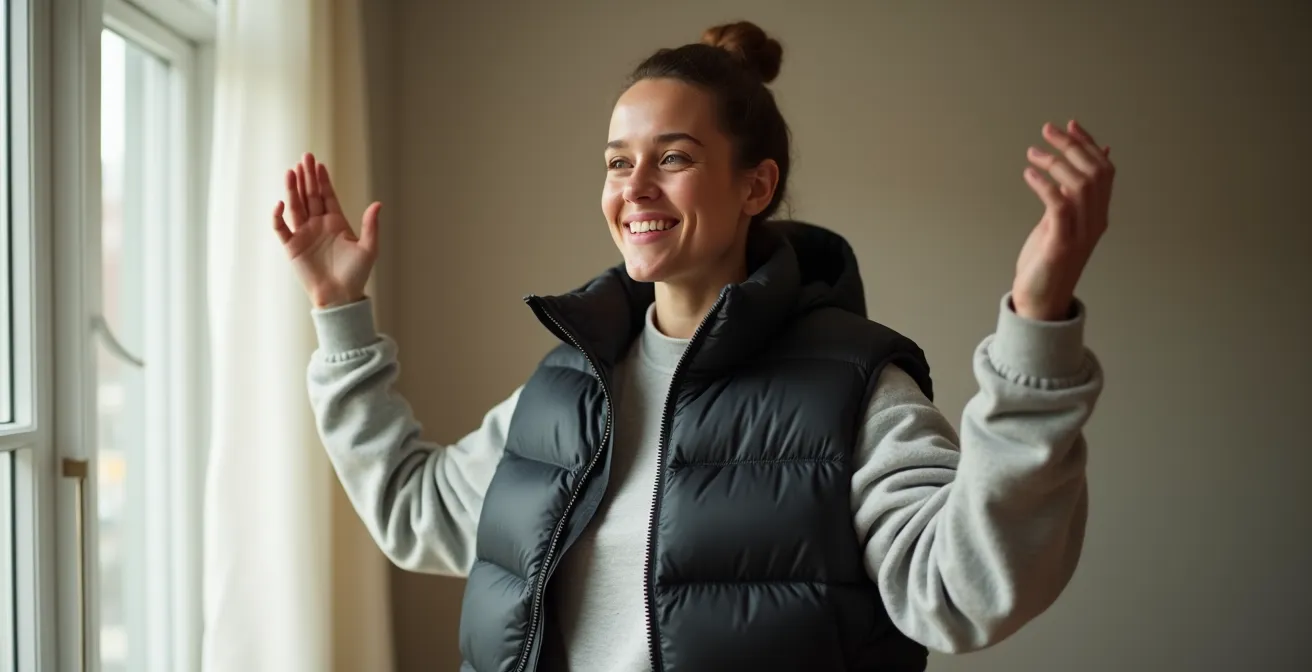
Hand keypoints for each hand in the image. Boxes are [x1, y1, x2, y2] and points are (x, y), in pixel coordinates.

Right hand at [273, 153, 382, 307]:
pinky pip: (281, 228)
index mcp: (336, 222)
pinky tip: (280, 203)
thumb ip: (371, 225)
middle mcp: (319, 224)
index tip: (319, 164)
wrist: (340, 296)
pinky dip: (278, 216)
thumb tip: (378, 203)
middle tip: (304, 157)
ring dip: (293, 189)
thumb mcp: (369, 248)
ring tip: (291, 171)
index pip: (327, 196)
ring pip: (296, 206)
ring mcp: (304, 234)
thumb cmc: (356, 274)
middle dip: (307, 177)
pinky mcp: (292, 246)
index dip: (322, 180)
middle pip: (310, 196)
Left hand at [1013, 120, 1115, 320]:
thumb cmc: (1048, 262)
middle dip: (1072, 145)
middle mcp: (1094, 222)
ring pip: (1081, 184)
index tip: (1071, 125)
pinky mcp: (1061, 243)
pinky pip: (1059, 205)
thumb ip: (1072, 197)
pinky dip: (1044, 184)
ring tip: (1033, 152)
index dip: (1089, 144)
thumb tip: (1075, 177)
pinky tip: (1029, 174)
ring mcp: (1080, 233)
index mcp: (1097, 215)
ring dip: (1056, 162)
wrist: (1040, 301)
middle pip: (1095, 172)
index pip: (1104, 170)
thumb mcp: (1061, 223)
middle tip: (1047, 130)